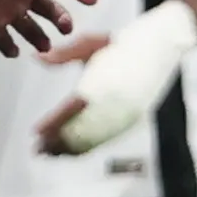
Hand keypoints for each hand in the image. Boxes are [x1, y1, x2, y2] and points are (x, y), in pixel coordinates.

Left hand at [33, 0, 196, 154]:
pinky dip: (88, 147)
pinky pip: (106, 139)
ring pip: (94, 139)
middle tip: (37, 148)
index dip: (52, 124)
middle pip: (80, 131)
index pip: (70, 110)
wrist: (161, 46)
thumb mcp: (90, 44)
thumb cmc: (122, 43)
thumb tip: (36, 58)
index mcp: (101, 84)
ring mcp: (125, 114)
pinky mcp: (132, 119)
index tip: (35, 132)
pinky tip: (73, 150)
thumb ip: (62, 55)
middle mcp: (114, 103)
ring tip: (50, 153)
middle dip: (57, 142)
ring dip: (71, 148)